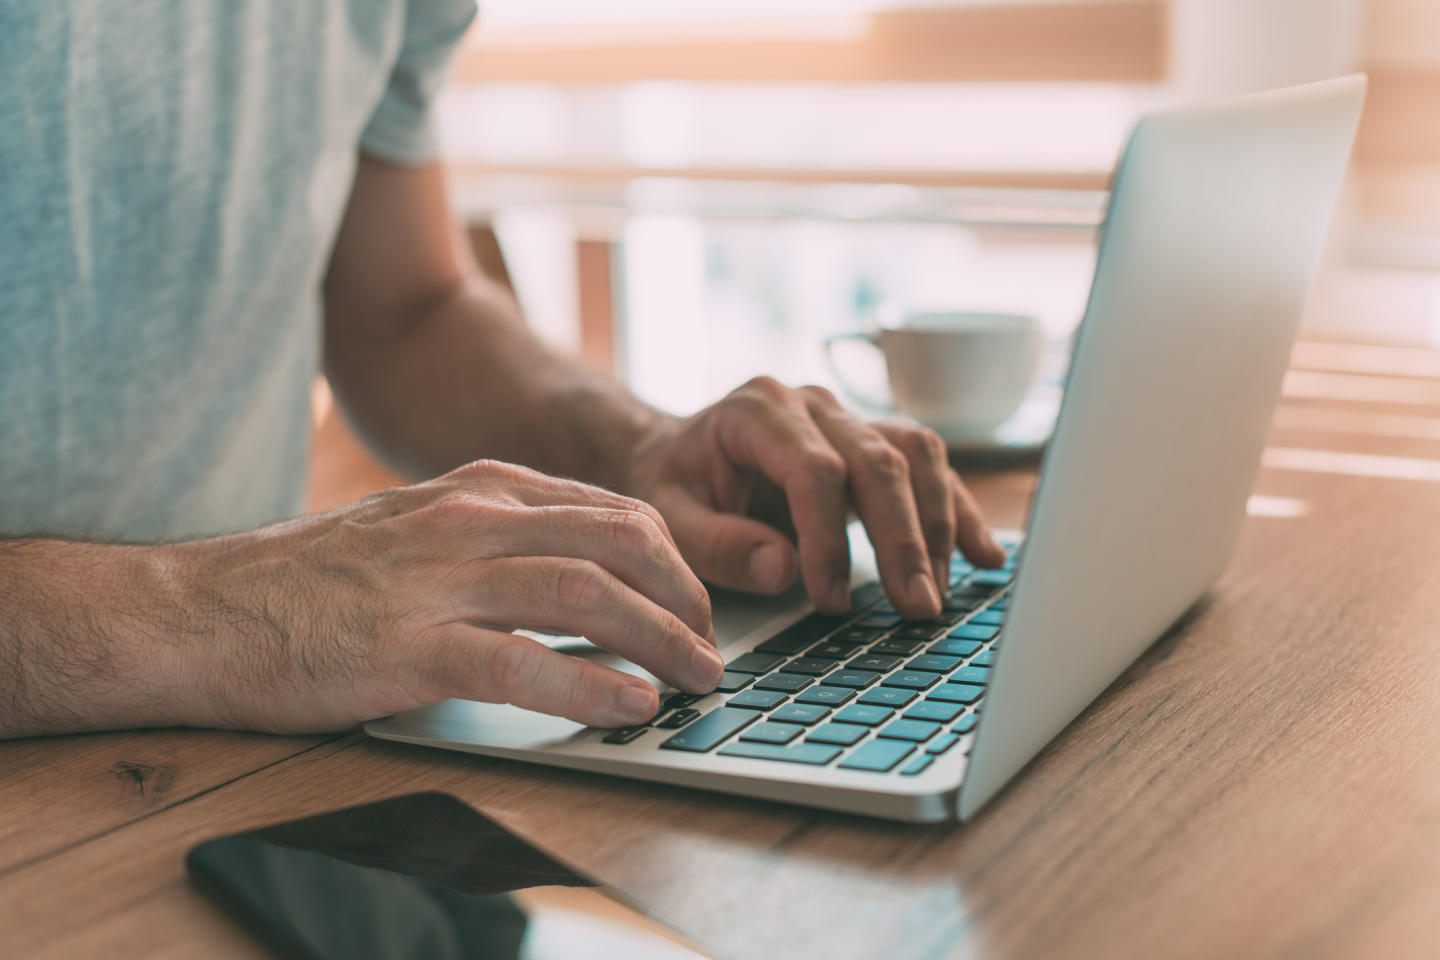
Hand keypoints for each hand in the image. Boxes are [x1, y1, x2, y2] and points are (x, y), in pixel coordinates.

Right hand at [164, 461, 718, 732]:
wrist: (201, 610)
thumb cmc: (310, 580)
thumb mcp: (416, 528)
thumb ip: (494, 537)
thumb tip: (577, 571)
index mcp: (479, 488)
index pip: (611, 509)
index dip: (672, 559)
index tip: (696, 600)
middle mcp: (470, 519)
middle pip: (619, 541)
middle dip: (685, 595)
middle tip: (712, 643)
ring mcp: (440, 579)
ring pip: (588, 593)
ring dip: (661, 639)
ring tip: (698, 678)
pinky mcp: (409, 646)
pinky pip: (524, 661)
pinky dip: (591, 685)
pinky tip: (631, 707)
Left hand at [625, 377, 1005, 619]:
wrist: (677, 453)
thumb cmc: (674, 486)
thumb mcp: (671, 518)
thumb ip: (718, 543)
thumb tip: (783, 568)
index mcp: (758, 411)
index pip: (814, 469)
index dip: (829, 537)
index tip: (831, 600)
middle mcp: (813, 404)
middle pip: (878, 461)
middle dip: (902, 540)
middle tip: (916, 608)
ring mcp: (849, 417)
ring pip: (917, 455)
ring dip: (937, 526)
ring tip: (941, 594)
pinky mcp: (874, 441)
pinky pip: (930, 466)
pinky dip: (957, 512)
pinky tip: (984, 557)